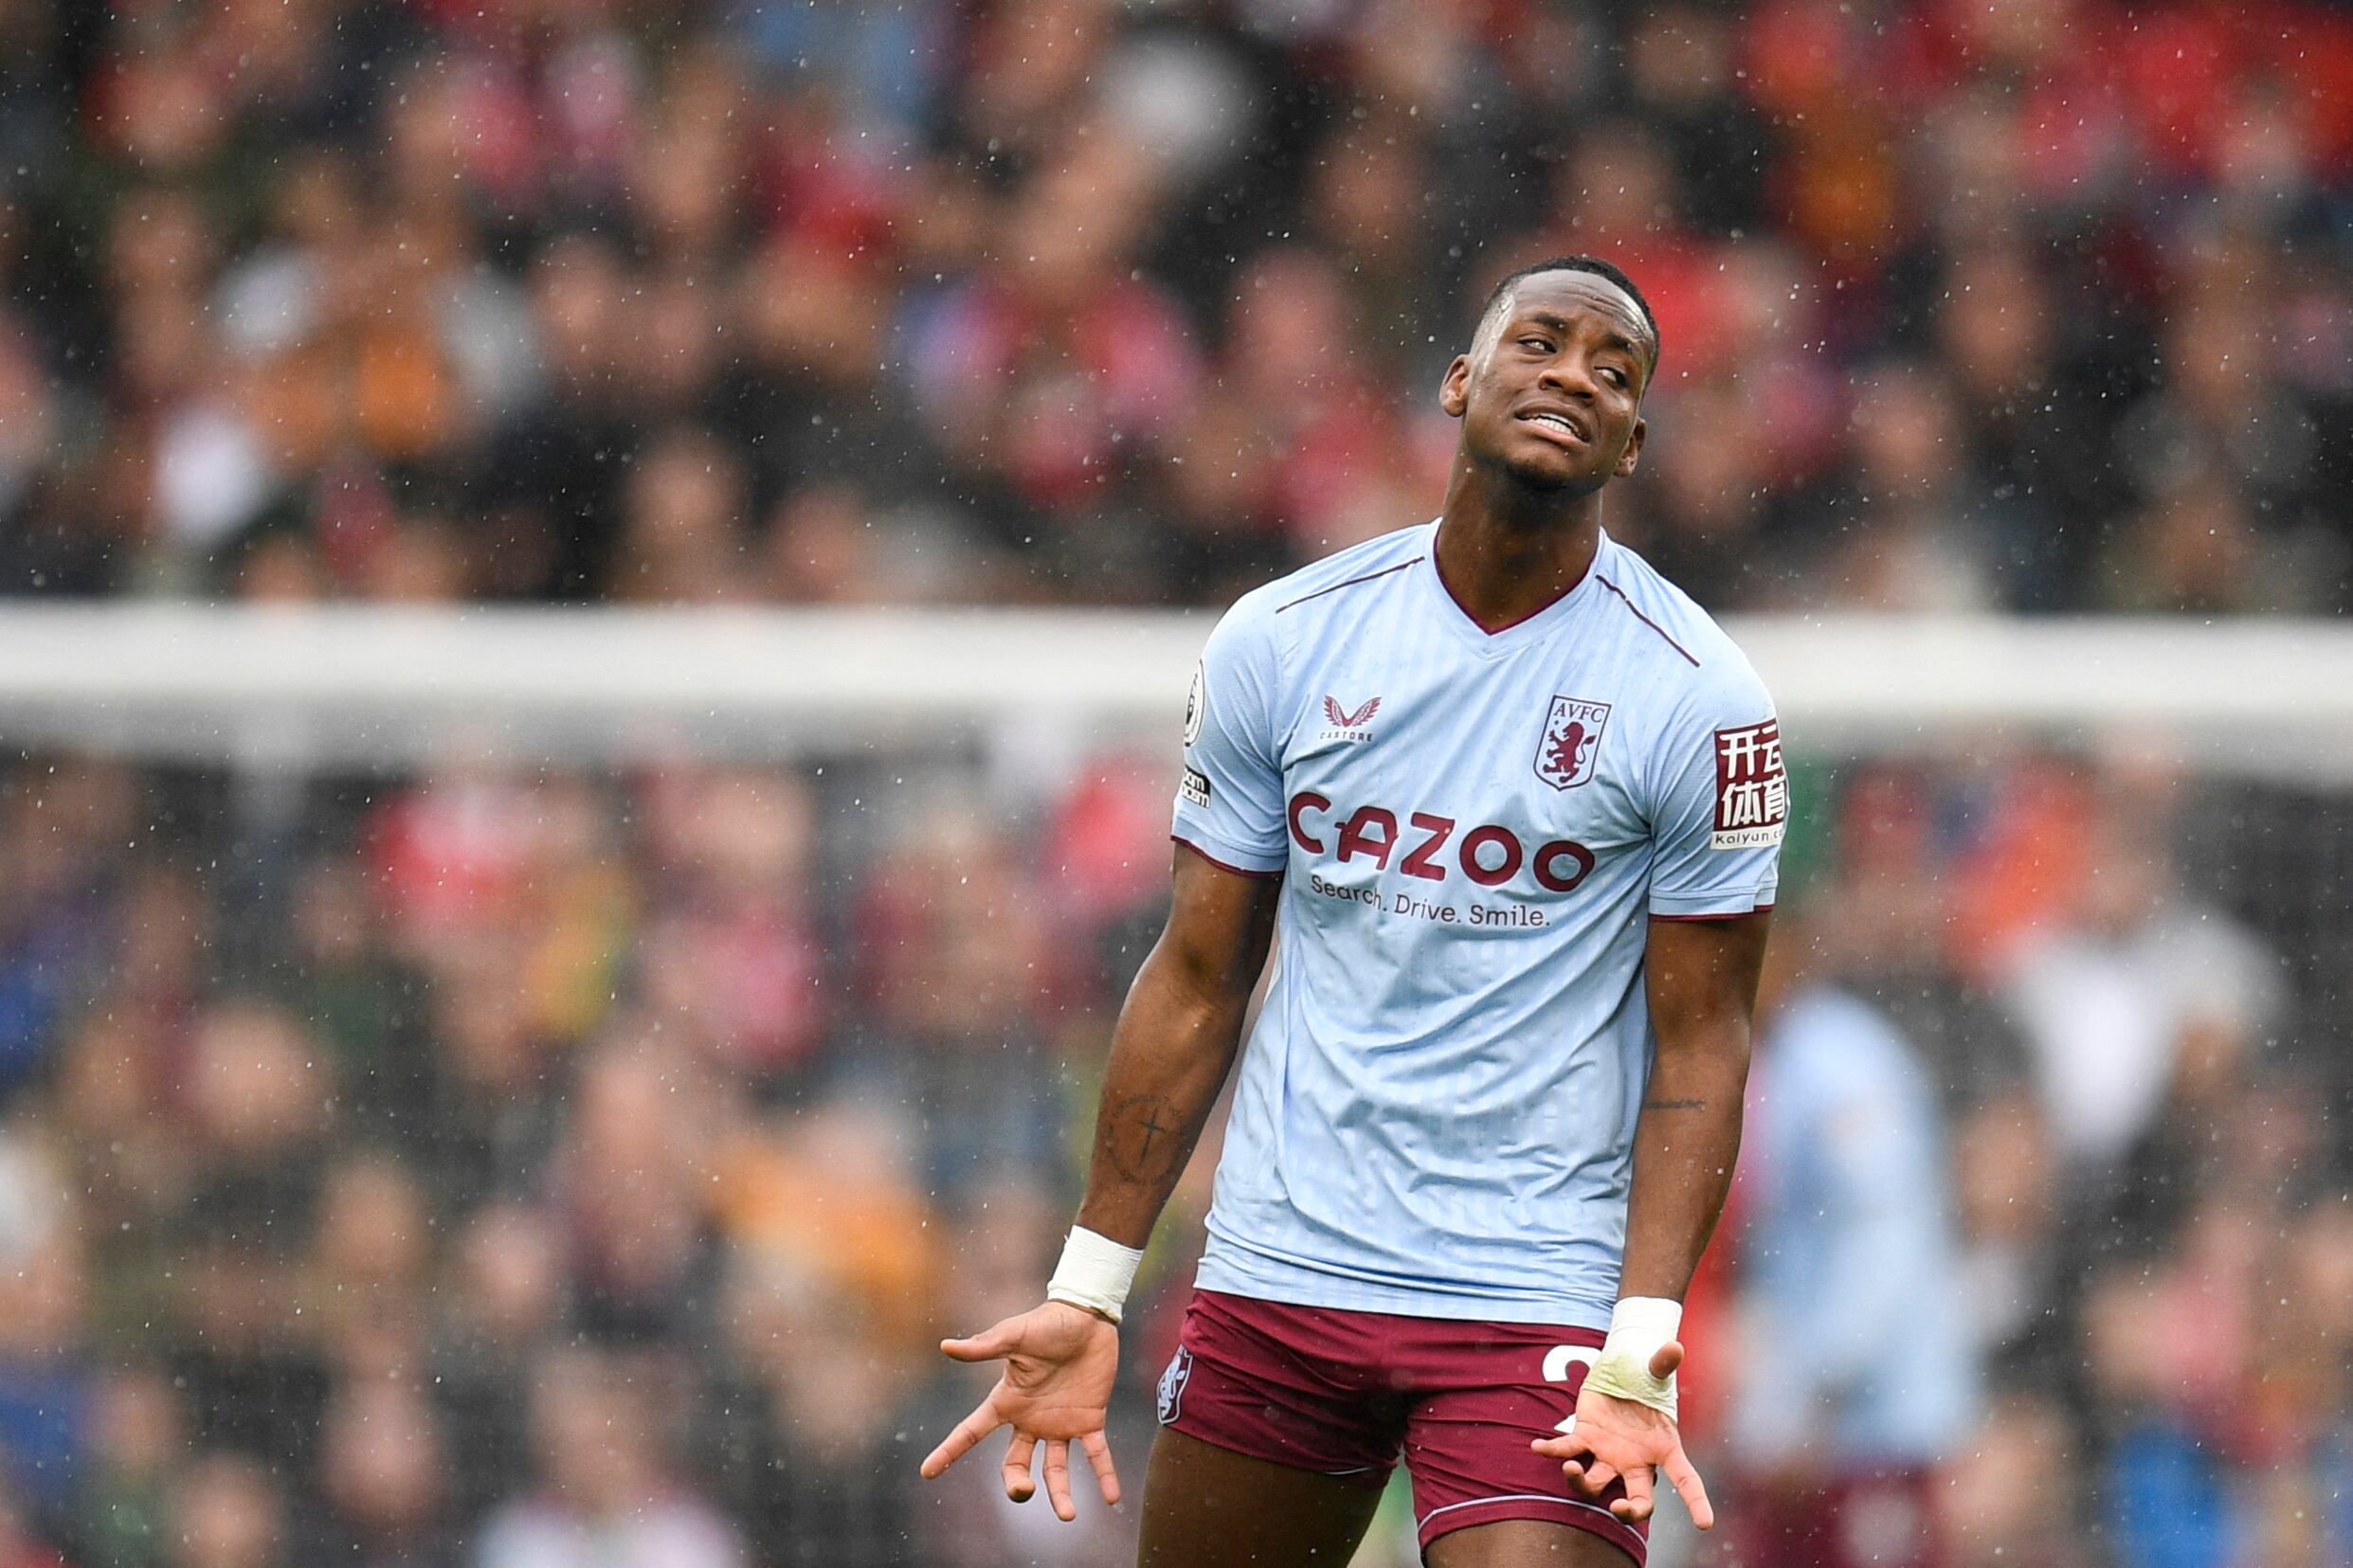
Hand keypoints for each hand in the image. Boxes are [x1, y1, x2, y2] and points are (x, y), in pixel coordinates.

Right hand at [918, 1300, 1123, 1520]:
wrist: (1087, 1315)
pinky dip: (1105, 1476)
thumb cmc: (1047, 1323)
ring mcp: (1060, 1423)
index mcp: (1007, 1401)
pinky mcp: (1090, 1419)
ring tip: (1068, 1515)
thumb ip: (984, 1346)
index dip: (948, 1451)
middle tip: (1025, 1489)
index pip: (971, 1431)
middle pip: (1015, 1463)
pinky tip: (1112, 1497)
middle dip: (1016, 1484)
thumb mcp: (1014, 1335)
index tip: (927, 1471)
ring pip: (1055, 1468)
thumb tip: (946, 1346)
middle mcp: (1030, 1419)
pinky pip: (1097, 1454)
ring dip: (1060, 1493)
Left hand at [1530, 1340, 1712, 1529]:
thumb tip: (1673, 1347)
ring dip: (1581, 1481)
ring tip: (1569, 1468)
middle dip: (1631, 1510)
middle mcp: (1637, 1461)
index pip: (1686, 1480)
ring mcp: (1609, 1454)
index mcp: (1664, 1448)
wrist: (1623, 1371)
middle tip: (1619, 1508)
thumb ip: (1663, 1363)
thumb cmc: (1647, 1377)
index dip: (1696, 1502)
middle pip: (1639, 1499)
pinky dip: (1552, 1450)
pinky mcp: (1585, 1437)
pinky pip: (1567, 1448)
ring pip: (1596, 1482)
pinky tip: (1536, 1446)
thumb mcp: (1656, 1370)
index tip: (1705, 1523)